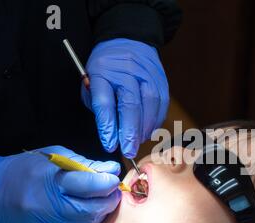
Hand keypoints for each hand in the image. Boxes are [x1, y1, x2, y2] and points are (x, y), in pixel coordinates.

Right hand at [0, 146, 121, 222]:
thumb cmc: (24, 170)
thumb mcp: (53, 156)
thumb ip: (85, 164)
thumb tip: (111, 168)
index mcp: (50, 182)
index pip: (88, 185)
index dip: (106, 182)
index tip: (113, 177)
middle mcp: (49, 207)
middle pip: (91, 208)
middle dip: (108, 199)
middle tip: (112, 190)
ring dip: (101, 212)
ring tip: (101, 199)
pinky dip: (88, 222)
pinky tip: (88, 211)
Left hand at [82, 38, 169, 157]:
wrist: (129, 40)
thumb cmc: (108, 67)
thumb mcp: (92, 81)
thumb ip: (99, 106)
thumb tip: (110, 134)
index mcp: (103, 71)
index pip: (104, 101)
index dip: (107, 125)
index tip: (109, 144)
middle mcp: (126, 70)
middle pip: (130, 104)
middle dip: (130, 132)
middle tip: (128, 150)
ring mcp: (147, 73)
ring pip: (150, 104)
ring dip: (145, 127)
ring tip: (139, 141)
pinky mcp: (161, 79)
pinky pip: (162, 103)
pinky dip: (156, 120)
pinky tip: (150, 129)